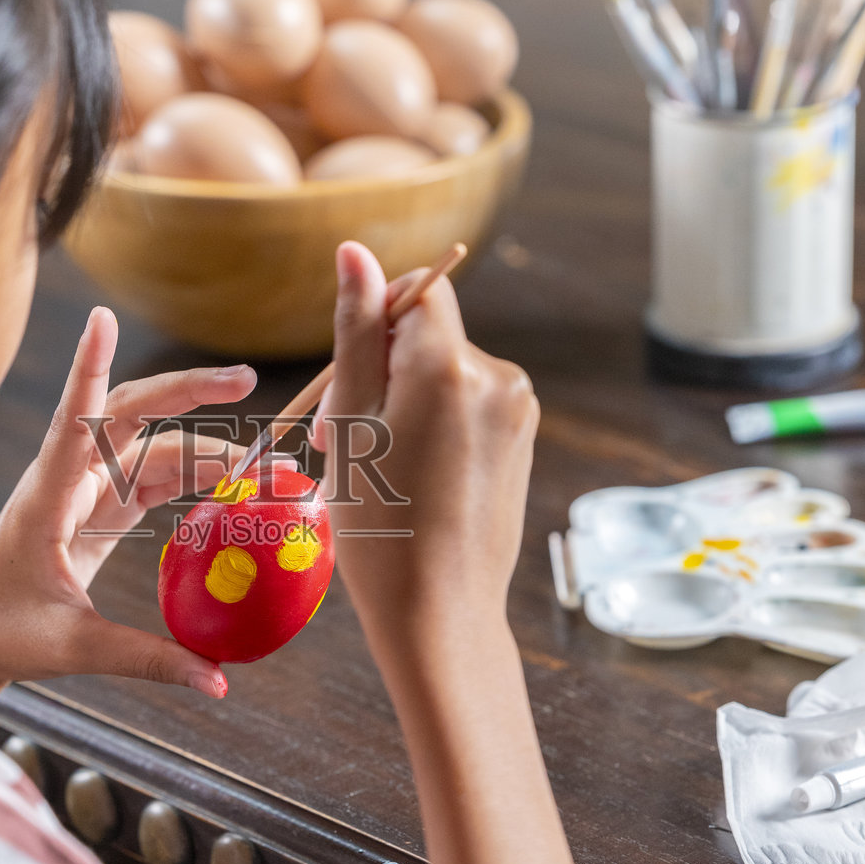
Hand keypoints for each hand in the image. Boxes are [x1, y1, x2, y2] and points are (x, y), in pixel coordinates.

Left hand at [0, 307, 265, 733]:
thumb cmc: (5, 632)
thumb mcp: (73, 649)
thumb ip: (147, 659)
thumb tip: (218, 682)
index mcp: (47, 496)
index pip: (73, 420)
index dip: (88, 368)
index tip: (101, 319)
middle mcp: (69, 476)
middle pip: (132, 412)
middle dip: (188, 390)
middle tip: (245, 380)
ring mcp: (88, 485)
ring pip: (158, 447)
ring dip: (213, 450)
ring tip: (274, 466)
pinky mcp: (104, 503)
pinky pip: (160, 477)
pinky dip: (202, 477)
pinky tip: (243, 484)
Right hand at [310, 241, 538, 650]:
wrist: (440, 613)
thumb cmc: (381, 523)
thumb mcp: (350, 421)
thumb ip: (355, 331)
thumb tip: (353, 250)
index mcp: (450, 366)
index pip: (419, 291)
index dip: (375, 321)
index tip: (349, 378)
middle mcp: (499, 377)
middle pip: (429, 333)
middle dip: (381, 368)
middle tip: (342, 437)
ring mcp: (518, 411)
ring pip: (446, 370)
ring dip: (405, 398)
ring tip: (377, 462)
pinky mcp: (523, 440)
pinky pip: (469, 404)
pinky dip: (436, 423)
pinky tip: (413, 475)